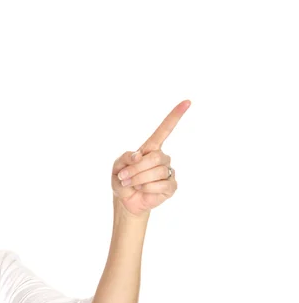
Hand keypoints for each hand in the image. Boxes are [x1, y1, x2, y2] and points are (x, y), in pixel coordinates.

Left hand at [112, 100, 190, 215]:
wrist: (125, 201)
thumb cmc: (122, 180)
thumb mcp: (117, 166)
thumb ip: (125, 157)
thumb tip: (138, 155)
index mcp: (150, 148)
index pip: (164, 130)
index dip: (175, 116)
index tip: (187, 102)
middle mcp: (162, 157)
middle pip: (155, 157)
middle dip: (136, 169)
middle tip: (124, 177)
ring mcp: (168, 171)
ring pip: (156, 172)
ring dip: (138, 180)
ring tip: (131, 184)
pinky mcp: (171, 186)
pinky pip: (160, 185)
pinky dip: (146, 189)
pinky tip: (142, 191)